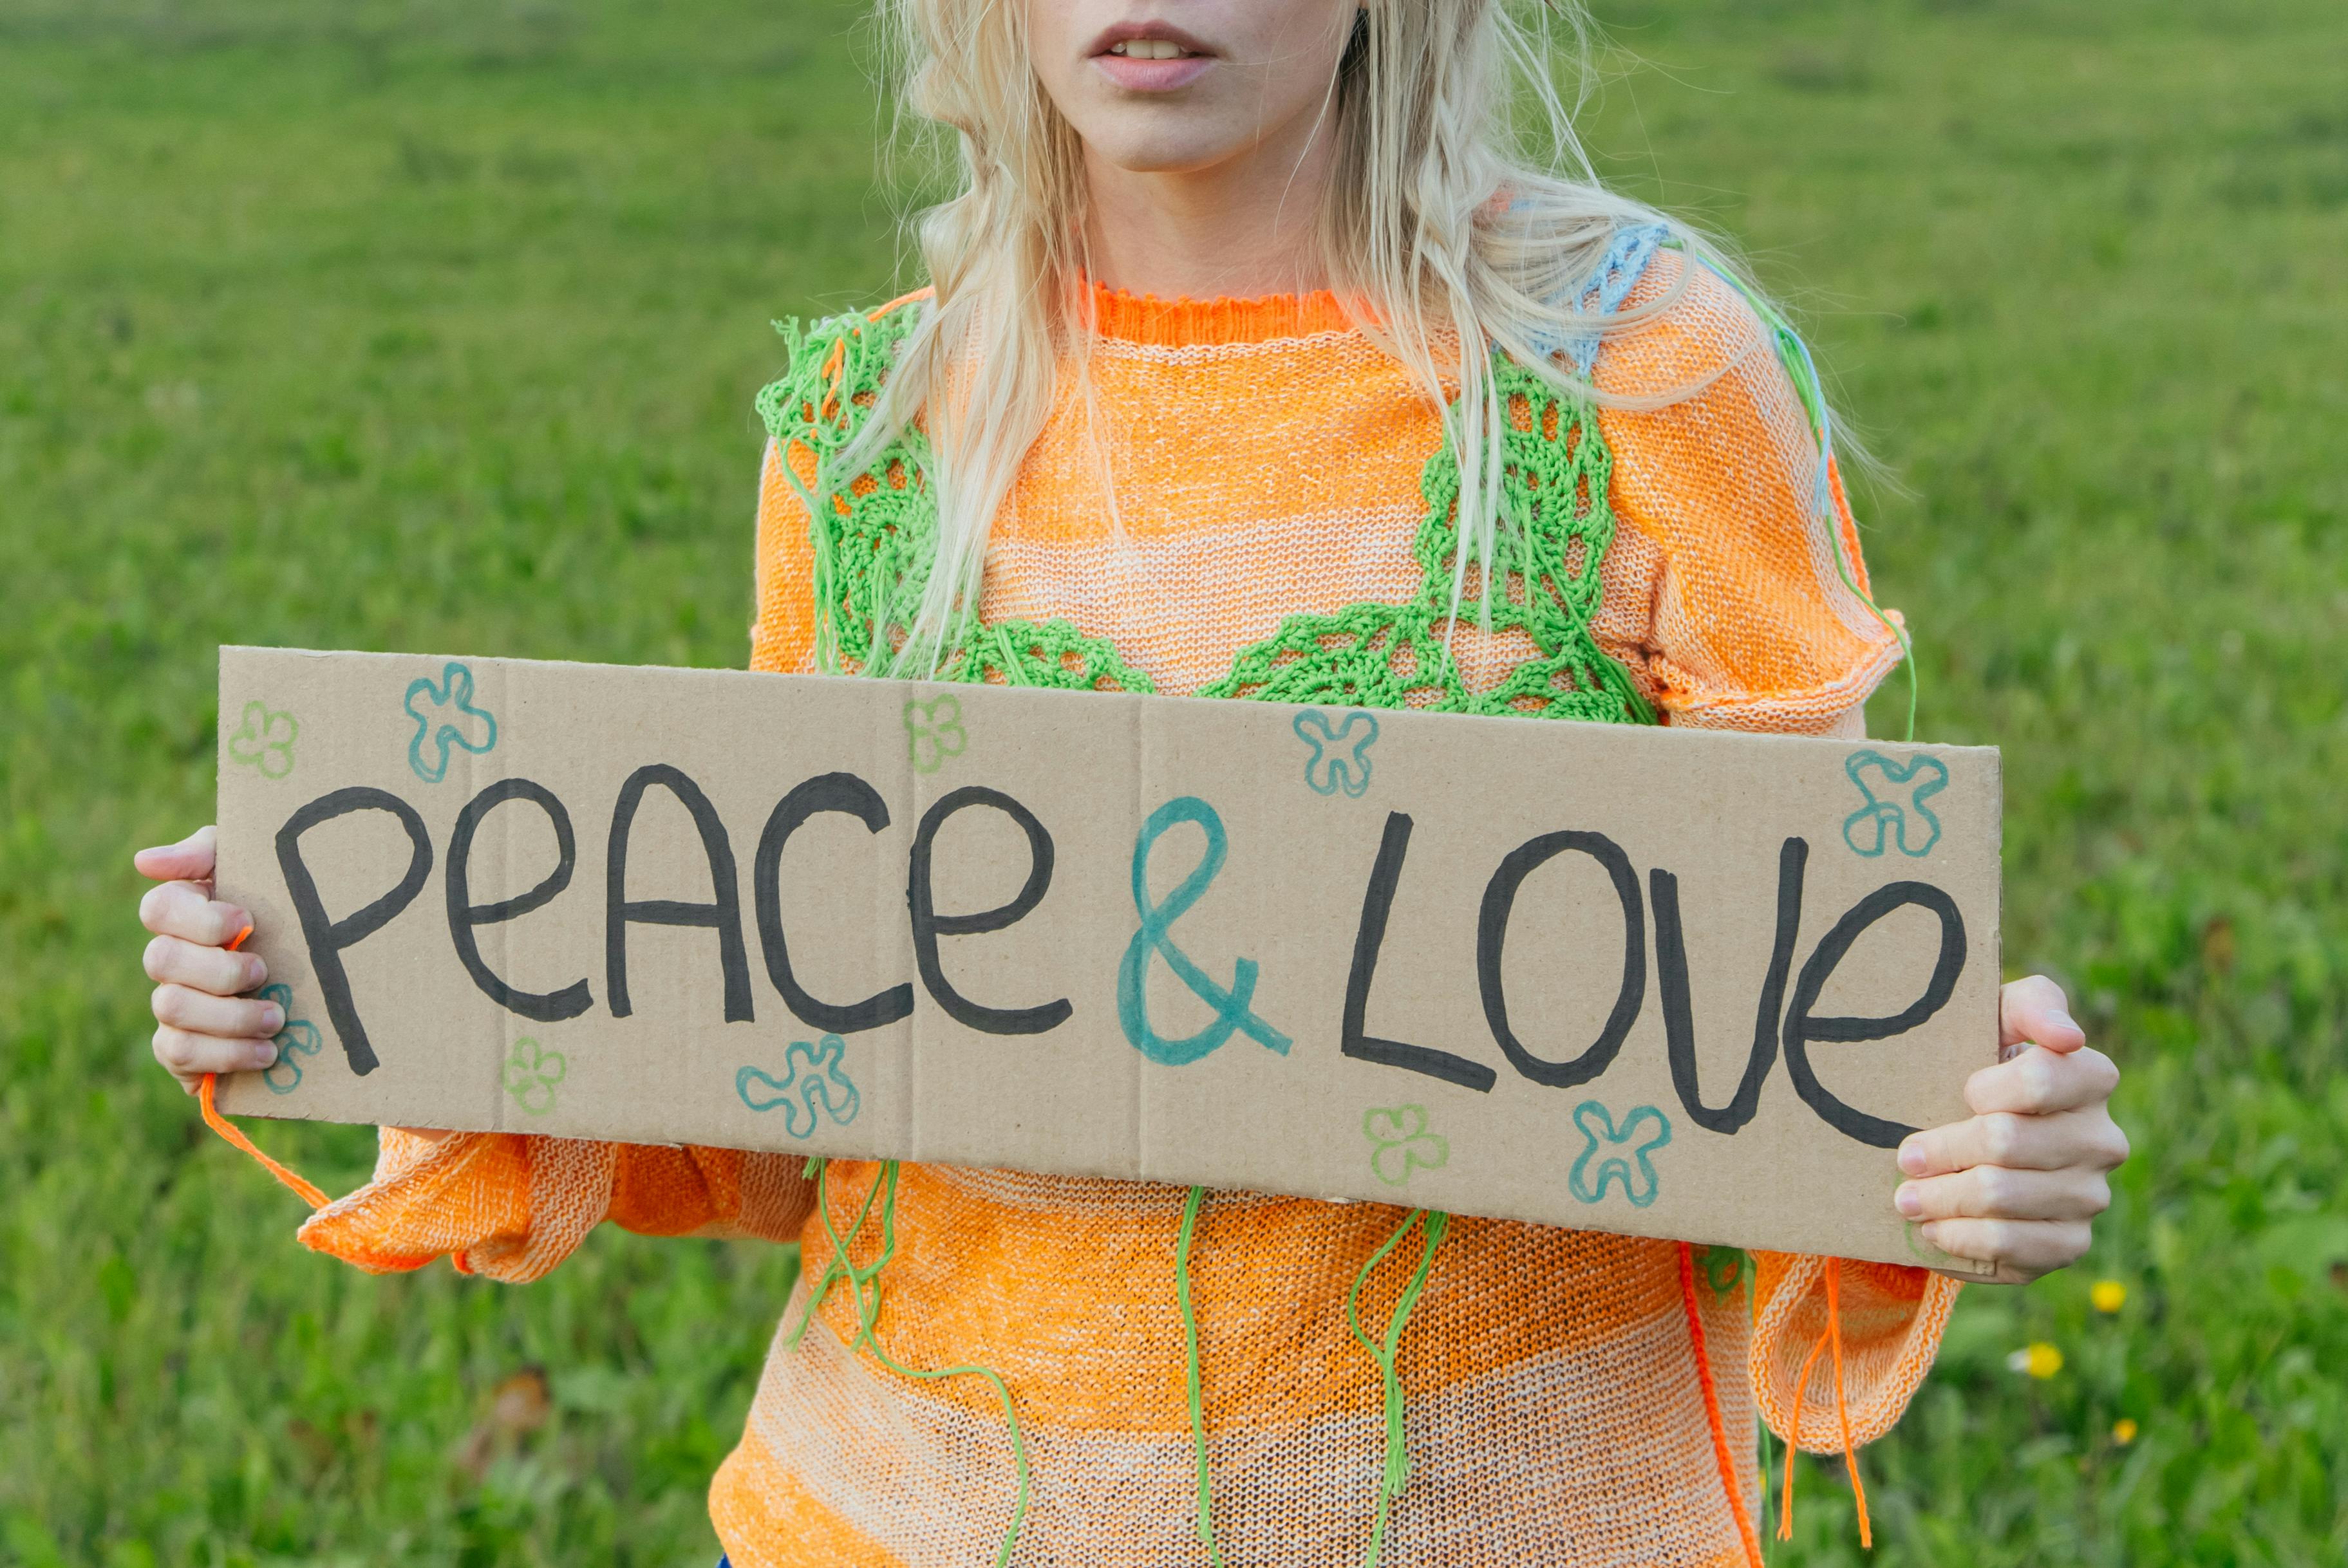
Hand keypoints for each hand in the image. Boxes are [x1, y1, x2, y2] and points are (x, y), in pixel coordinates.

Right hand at [135, 826, 279, 1092]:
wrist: (321, 983)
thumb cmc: (286, 914)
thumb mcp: (258, 870)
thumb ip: (207, 854)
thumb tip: (144, 862)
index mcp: (183, 914)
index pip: (159, 908)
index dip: (200, 918)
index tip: (247, 920)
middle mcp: (168, 959)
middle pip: (160, 960)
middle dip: (218, 970)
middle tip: (264, 972)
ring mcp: (171, 1004)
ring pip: (170, 1008)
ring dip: (228, 1016)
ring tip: (276, 1019)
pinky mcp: (180, 1050)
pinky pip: (179, 1053)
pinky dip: (225, 1055)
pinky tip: (267, 1053)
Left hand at [1893, 975, 2127, 1283]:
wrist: (1970, 1129)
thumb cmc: (1977, 1061)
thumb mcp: (1997, 1016)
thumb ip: (2035, 1003)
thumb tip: (2067, 1035)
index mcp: (2092, 1077)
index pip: (2040, 1080)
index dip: (1986, 1089)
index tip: (1959, 1092)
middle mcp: (2102, 1140)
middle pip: (2008, 1142)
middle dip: (1944, 1149)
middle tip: (1905, 1157)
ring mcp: (2090, 1196)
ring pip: (2003, 1197)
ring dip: (1942, 1198)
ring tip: (1905, 1197)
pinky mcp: (2069, 1244)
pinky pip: (2014, 1248)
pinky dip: (1963, 1238)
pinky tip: (1934, 1229)